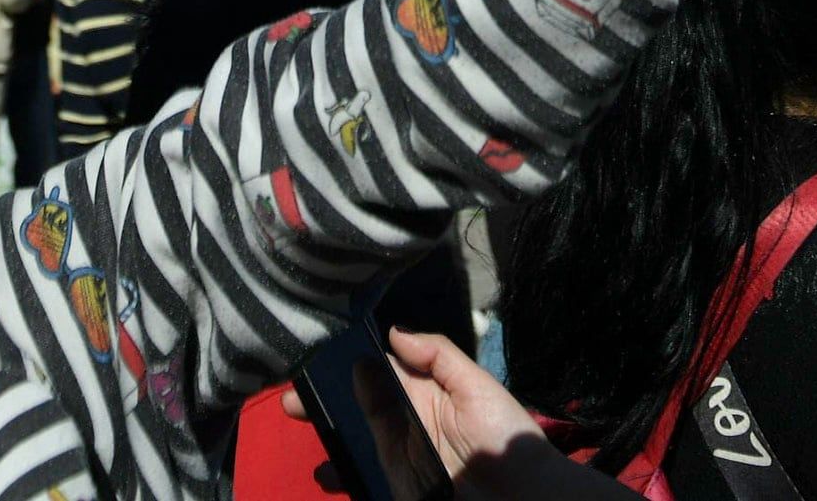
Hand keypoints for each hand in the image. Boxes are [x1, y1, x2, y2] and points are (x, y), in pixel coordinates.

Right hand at [285, 330, 624, 497]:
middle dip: (324, 403)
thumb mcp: (477, 387)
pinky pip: (365, 478)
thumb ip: (437, 356)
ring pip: (354, 444)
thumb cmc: (505, 436)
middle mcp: (405, 423)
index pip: (377, 373)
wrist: (525, 498)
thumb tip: (392, 331)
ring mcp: (399, 458)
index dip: (346, 365)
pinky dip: (344, 476)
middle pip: (356, 409)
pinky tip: (329, 472)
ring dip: (329, 440)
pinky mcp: (398, 486)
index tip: (313, 358)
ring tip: (306, 432)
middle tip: (292, 400)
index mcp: (423, 393)